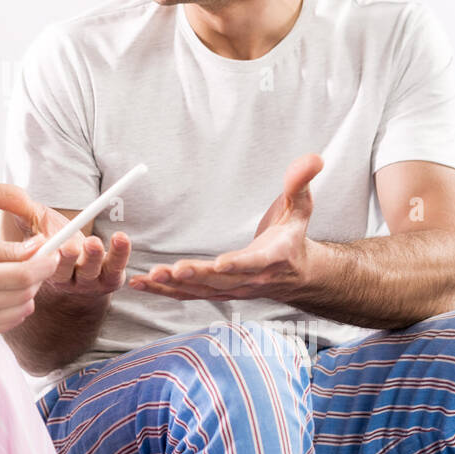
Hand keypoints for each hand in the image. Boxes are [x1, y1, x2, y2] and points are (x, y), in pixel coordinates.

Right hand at [0, 184, 131, 297]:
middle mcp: (64, 280)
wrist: (79, 255)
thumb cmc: (52, 236)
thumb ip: (18, 206)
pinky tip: (121, 238)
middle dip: (68, 260)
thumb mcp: (34, 219)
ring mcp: (88, 282)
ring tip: (94, 241)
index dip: (43, 260)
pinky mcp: (110, 279)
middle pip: (65, 274)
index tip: (48, 245)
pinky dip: (120, 254)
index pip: (37, 270)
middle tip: (71, 246)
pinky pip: (116, 269)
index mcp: (40, 270)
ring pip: (91, 274)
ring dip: (95, 258)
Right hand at [0, 235, 62, 340]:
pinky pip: (11, 323)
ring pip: (22, 310)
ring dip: (28, 293)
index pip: (20, 276)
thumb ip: (7, 249)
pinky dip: (16, 307)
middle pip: (24, 294)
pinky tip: (4, 294)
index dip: (43, 266)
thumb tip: (40, 247)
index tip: (53, 254)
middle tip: (35, 261)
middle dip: (37, 276)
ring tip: (15, 277)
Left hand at [127, 153, 323, 301]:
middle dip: (195, 276)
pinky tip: (141, 284)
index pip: (254, 262)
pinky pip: (189, 294)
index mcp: (271, 258)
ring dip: (173, 287)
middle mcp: (250, 279)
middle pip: (221, 280)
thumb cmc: (293, 237)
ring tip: (148, 278)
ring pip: (201, 291)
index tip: (220, 263)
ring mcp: (233, 289)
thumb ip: (301, 184)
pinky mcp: (218, 292)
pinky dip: (165, 291)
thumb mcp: (300, 208)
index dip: (237, 264)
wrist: (297, 275)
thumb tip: (312, 159)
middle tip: (171, 271)